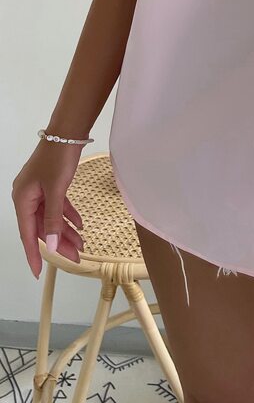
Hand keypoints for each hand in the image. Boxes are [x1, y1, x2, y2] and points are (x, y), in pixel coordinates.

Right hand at [11, 139, 85, 278]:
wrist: (68, 131)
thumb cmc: (59, 158)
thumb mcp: (56, 190)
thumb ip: (53, 219)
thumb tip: (52, 246)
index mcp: (22, 199)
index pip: (28, 233)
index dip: (33, 254)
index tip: (38, 272)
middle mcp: (27, 196)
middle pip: (42, 227)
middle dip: (59, 243)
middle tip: (75, 258)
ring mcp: (39, 190)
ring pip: (51, 217)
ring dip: (66, 230)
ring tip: (82, 244)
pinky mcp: (50, 184)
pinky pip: (58, 205)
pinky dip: (68, 215)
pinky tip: (80, 225)